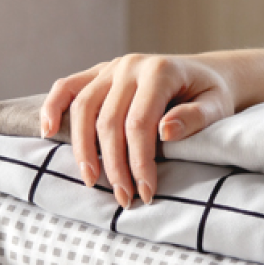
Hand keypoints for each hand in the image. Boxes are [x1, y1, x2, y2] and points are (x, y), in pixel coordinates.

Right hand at [40, 54, 237, 206]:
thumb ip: (196, 118)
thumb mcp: (217, 106)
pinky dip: (52, 107)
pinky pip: (67, 87)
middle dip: (114, 164)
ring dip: (82, 149)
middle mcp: (130, 66)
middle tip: (123, 198)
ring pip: (82, 108)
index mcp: (160, 71)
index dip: (139, 161)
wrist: (204, 74)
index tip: (146, 192)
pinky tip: (46, 131)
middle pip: (108, 121)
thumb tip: (165, 132)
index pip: (139, 124)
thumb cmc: (211, 95)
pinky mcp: (98, 73)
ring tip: (91, 181)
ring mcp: (111, 68)